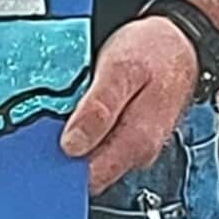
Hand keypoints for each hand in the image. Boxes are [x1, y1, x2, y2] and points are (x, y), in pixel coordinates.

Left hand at [60, 15, 195, 195]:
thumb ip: (98, 109)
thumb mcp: (120, 70)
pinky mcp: (129, 135)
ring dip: (70, 141)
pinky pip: (98, 143)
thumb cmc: (153, 51)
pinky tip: (73, 114)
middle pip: (88, 171)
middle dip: (62, 154)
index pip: (91, 178)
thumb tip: (73, 145)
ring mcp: (134, 145)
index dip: (60, 166)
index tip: (38, 149)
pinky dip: (81, 131)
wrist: (179, 40)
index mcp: (137, 141)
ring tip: (58, 115)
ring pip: (91, 157)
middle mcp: (139, 151)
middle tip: (42, 126)